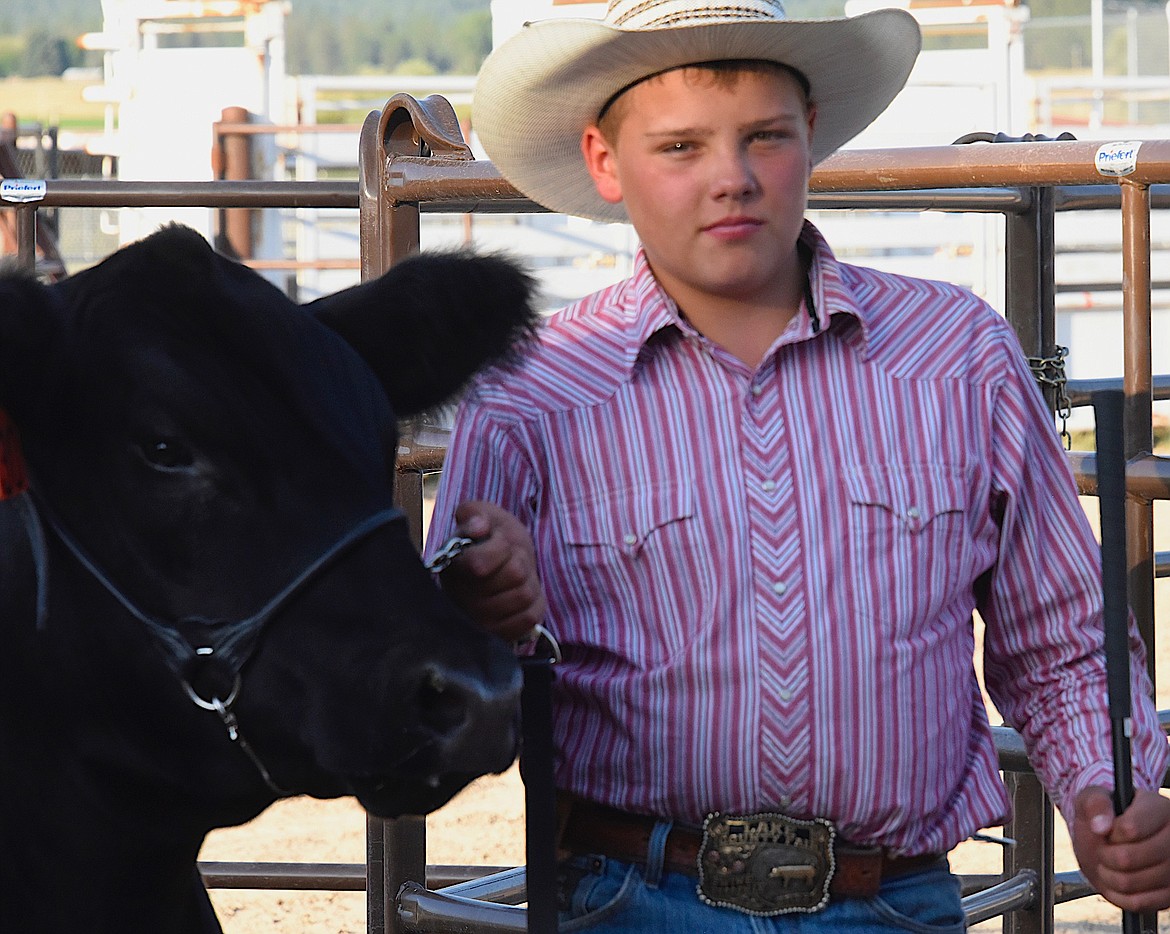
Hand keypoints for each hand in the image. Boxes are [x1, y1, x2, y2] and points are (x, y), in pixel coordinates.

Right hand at [437, 500, 546, 642]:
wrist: (499, 563)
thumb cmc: (489, 537)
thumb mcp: (479, 515)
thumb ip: (474, 513)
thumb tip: (478, 526)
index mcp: (452, 568)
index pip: (480, 564)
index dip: (499, 547)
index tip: (497, 541)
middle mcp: (459, 599)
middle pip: (514, 575)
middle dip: (519, 560)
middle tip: (510, 558)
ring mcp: (479, 621)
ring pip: (524, 595)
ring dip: (528, 581)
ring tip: (515, 577)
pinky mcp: (501, 634)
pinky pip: (531, 617)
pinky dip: (533, 602)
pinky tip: (518, 594)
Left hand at [1071, 785, 1169, 912]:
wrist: (1110, 842)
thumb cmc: (1104, 817)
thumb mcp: (1092, 799)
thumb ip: (1095, 804)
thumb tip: (1101, 825)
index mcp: (1159, 810)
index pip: (1131, 829)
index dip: (1110, 833)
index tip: (1107, 829)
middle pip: (1128, 858)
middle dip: (1105, 855)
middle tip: (1104, 848)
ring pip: (1131, 882)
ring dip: (1108, 875)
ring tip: (1109, 863)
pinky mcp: (1169, 895)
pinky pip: (1138, 903)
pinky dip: (1118, 895)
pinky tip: (1117, 880)